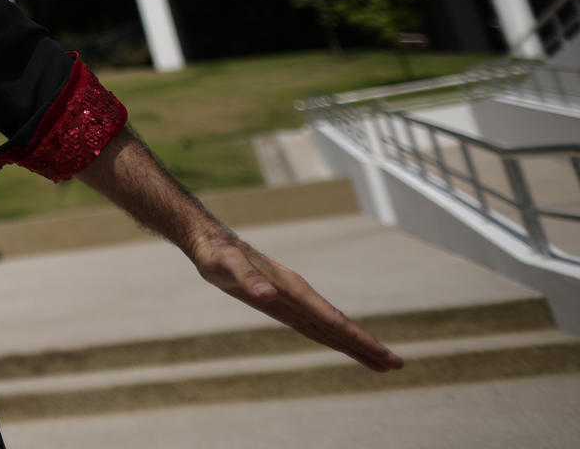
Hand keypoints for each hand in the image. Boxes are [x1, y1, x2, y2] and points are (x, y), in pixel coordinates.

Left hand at [191, 229, 402, 371]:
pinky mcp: (281, 305)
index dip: (357, 338)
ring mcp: (292, 301)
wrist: (210, 242)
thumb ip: (247, 279)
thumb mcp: (226, 265)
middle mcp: (298, 296)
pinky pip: (313, 326)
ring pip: (329, 328)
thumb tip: (267, 295)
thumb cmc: (217, 253)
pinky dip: (331, 338)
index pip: (332, 319)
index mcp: (293, 288)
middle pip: (339, 326)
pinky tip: (341, 346)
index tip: (382, 354)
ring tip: (381, 362)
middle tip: (397, 365)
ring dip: (355, 345)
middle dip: (367, 346)